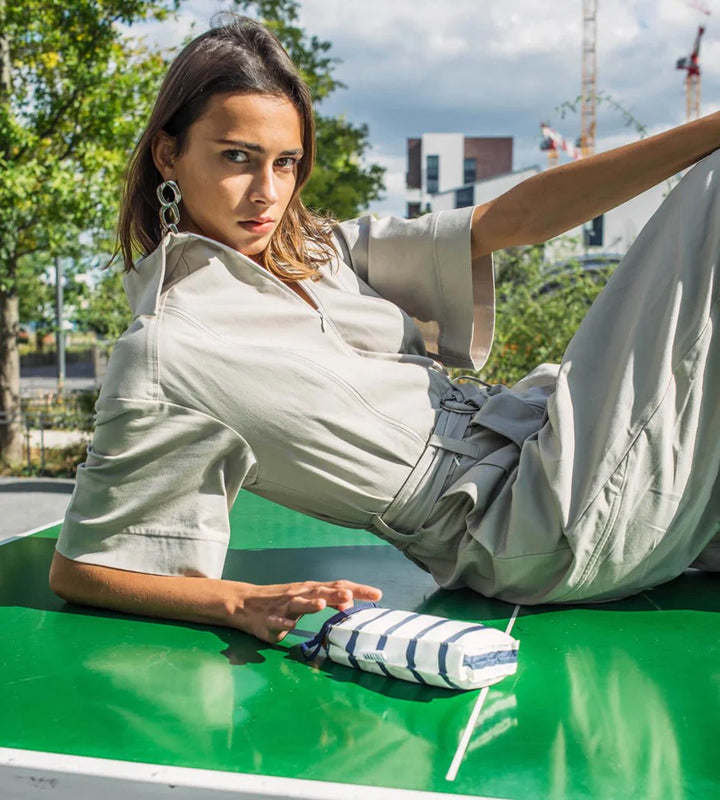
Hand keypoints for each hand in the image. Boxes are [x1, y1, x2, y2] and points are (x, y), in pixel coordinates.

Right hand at [232, 579, 381, 642]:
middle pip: (323, 592)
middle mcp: (301, 593)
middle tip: (355, 596)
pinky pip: (277, 621)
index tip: (378, 594)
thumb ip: (327, 603)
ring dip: (310, 604)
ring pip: (299, 603)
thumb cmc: (282, 602)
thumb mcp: (308, 600)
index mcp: (312, 591)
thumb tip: (349, 605)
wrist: (247, 604)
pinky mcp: (270, 619)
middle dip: (340, 594)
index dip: (358, 590)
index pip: (339, 587)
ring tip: (322, 604)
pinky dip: (282, 623)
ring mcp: (284, 605)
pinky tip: (288, 626)